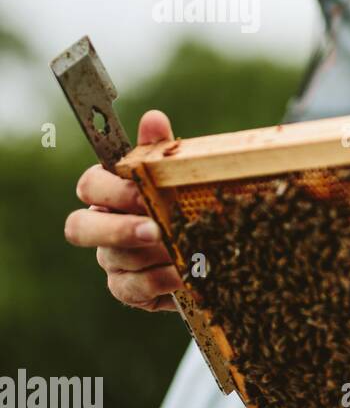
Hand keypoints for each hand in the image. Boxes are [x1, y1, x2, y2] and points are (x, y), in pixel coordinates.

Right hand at [64, 110, 182, 311]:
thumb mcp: (178, 176)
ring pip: (114, 258)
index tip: (142, 192)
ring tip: (183, 251)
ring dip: (151, 255)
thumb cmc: (186, 203)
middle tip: (154, 230)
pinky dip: (157, 281)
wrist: (213, 249)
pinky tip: (180, 276)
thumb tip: (153, 118)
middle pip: (79, 228)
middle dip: (117, 229)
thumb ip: (161, 150)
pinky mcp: (127, 288)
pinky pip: (129, 288)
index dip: (112, 190)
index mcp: (111, 193)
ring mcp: (112, 259)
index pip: (90, 185)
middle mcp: (102, 225)